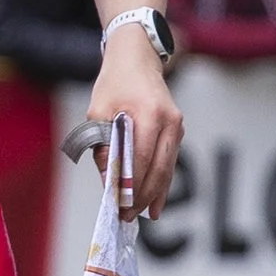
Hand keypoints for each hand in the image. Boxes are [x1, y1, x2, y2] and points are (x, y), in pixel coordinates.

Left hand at [86, 26, 182, 218]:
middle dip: (142, 196)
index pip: (141, 158)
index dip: (130, 184)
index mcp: (150, 114)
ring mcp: (177, 127)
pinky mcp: (177, 131)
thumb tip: (108, 180)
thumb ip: (102, 145)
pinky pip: (169, 162)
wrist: (137, 59)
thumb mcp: (98, 112)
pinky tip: (154, 203)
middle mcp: (170, 121)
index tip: (118, 204)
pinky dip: (161, 183)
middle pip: (159, 168)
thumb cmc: (114, 83)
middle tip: (126, 216)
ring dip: (153, 194)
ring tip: (140, 215)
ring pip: (167, 169)